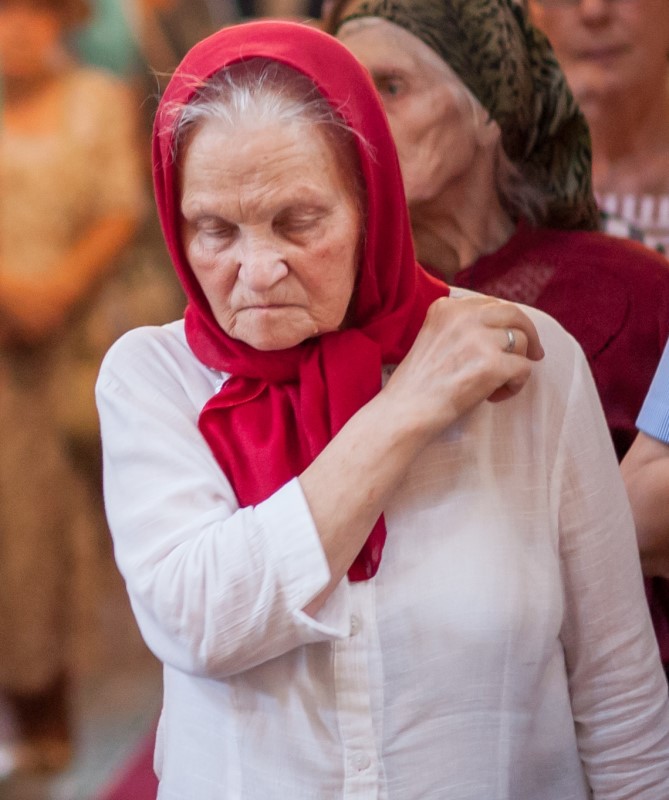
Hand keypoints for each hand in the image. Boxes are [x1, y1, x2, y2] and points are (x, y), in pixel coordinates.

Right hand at [383, 293, 544, 438]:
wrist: (405, 411)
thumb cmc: (418, 385)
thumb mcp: (433, 338)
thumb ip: (460, 327)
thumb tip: (503, 330)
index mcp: (446, 307)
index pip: (490, 304)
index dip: (503, 323)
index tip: (508, 339)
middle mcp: (463, 316)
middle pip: (513, 313)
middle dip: (528, 333)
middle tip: (534, 354)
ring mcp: (479, 339)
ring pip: (521, 342)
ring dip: (517, 365)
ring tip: (497, 386)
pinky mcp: (491, 365)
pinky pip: (524, 368)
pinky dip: (515, 385)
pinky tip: (495, 397)